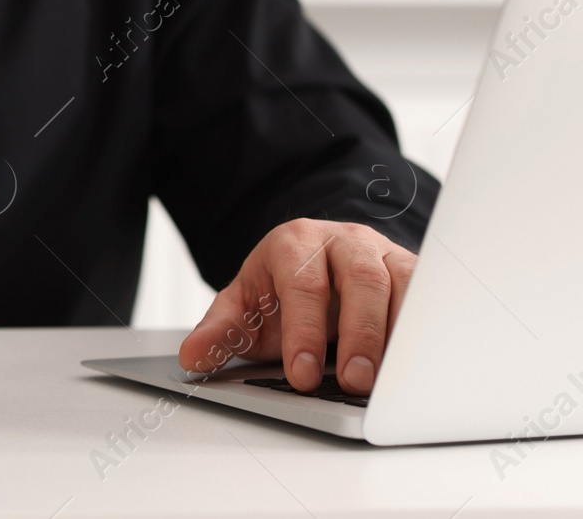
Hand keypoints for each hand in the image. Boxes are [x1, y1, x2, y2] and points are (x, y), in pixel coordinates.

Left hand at [177, 219, 416, 394]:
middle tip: (352, 382)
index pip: (303, 284)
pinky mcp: (413, 271)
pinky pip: (429, 295)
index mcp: (295, 243)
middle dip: (358, 335)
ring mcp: (382, 253)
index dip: (303, 330)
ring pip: (402, 285)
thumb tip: (193, 358)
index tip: (299, 374)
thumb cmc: (280, 288)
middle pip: (360, 280)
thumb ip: (221, 331)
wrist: (313, 261)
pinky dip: (425, 329)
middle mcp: (343, 241)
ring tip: (387, 381)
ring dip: (397, 335)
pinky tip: (418, 362)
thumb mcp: (245, 307)